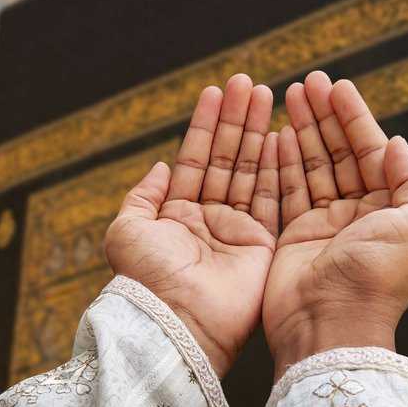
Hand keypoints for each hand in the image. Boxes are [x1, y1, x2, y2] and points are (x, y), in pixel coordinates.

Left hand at [104, 74, 278, 377]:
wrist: (175, 324)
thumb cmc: (145, 280)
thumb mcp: (128, 230)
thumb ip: (143, 196)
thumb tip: (159, 166)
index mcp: (176, 215)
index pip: (195, 158)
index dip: (205, 124)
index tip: (215, 91)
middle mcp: (208, 218)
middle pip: (226, 157)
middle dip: (236, 119)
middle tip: (246, 82)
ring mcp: (236, 230)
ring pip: (249, 169)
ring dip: (256, 131)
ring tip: (264, 94)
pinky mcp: (261, 245)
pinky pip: (271, 196)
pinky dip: (276, 164)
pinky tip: (280, 134)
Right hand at [262, 71, 407, 379]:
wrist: (331, 325)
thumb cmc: (379, 278)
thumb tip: (397, 143)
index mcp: (393, 213)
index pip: (372, 152)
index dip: (355, 116)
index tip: (337, 85)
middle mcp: (360, 216)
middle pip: (340, 153)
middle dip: (325, 114)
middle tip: (308, 80)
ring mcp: (326, 225)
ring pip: (313, 165)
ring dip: (303, 128)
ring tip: (289, 93)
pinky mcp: (295, 236)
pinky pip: (288, 188)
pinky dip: (283, 159)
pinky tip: (277, 132)